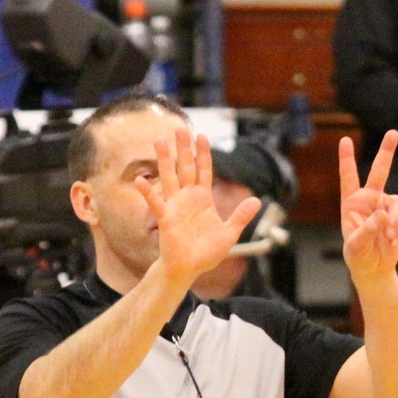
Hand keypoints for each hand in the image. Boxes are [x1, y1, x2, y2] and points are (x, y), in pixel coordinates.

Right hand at [140, 127, 263, 285]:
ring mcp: (175, 207)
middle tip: (179, 127)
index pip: (204, 171)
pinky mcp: (166, 219)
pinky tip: (140, 180)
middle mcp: (187, 198)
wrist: (189, 269)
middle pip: (186, 168)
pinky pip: (156, 203)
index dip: (203, 154)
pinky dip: (148, 192)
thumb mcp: (229, 234)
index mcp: (202, 199)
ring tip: (159, 141)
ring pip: (169, 178)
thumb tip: (257, 201)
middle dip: (183, 148)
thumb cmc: (206, 253)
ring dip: (164, 161)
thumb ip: (241, 216)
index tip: (202, 136)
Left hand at [338, 131, 397, 284]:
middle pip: (380, 171)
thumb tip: (383, 214)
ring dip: (395, 219)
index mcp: (352, 203)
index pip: (349, 178)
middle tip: (393, 132)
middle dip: (387, 152)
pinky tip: (392, 241)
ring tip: (390, 236)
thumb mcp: (356, 245)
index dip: (347, 159)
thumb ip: (367, 229)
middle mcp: (370, 200)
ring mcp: (386, 207)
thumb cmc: (358, 256)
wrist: (374, 268)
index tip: (345, 140)